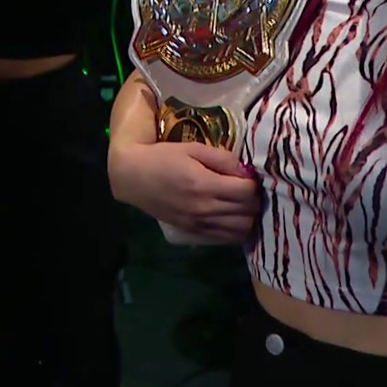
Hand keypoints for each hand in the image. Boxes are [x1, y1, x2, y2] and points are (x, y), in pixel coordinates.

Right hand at [108, 139, 260, 243]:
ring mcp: (200, 223)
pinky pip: (227, 238)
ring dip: (247, 215)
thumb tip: (246, 170)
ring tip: (240, 202)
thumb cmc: (162, 157)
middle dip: (253, 198)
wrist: (133, 177)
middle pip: (249, 211)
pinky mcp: (194, 231)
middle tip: (245, 187)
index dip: (252, 181)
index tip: (246, 174)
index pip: (247, 191)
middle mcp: (204, 208)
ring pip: (242, 228)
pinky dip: (236, 229)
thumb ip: (222, 158)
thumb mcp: (192, 148)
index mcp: (204, 185)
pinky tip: (231, 216)